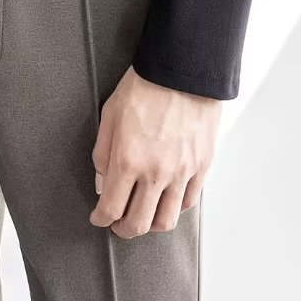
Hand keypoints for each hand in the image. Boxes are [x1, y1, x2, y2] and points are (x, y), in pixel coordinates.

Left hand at [90, 66, 220, 237]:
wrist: (182, 70)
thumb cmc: (145, 86)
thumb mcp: (110, 115)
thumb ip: (103, 154)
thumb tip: (102, 182)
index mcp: (128, 160)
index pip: (111, 208)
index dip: (101, 219)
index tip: (98, 218)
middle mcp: (156, 173)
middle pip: (139, 224)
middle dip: (123, 230)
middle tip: (118, 225)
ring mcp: (182, 172)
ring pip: (167, 220)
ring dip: (150, 225)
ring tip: (143, 217)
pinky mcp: (201, 166)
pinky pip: (188, 202)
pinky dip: (174, 207)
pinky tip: (166, 199)